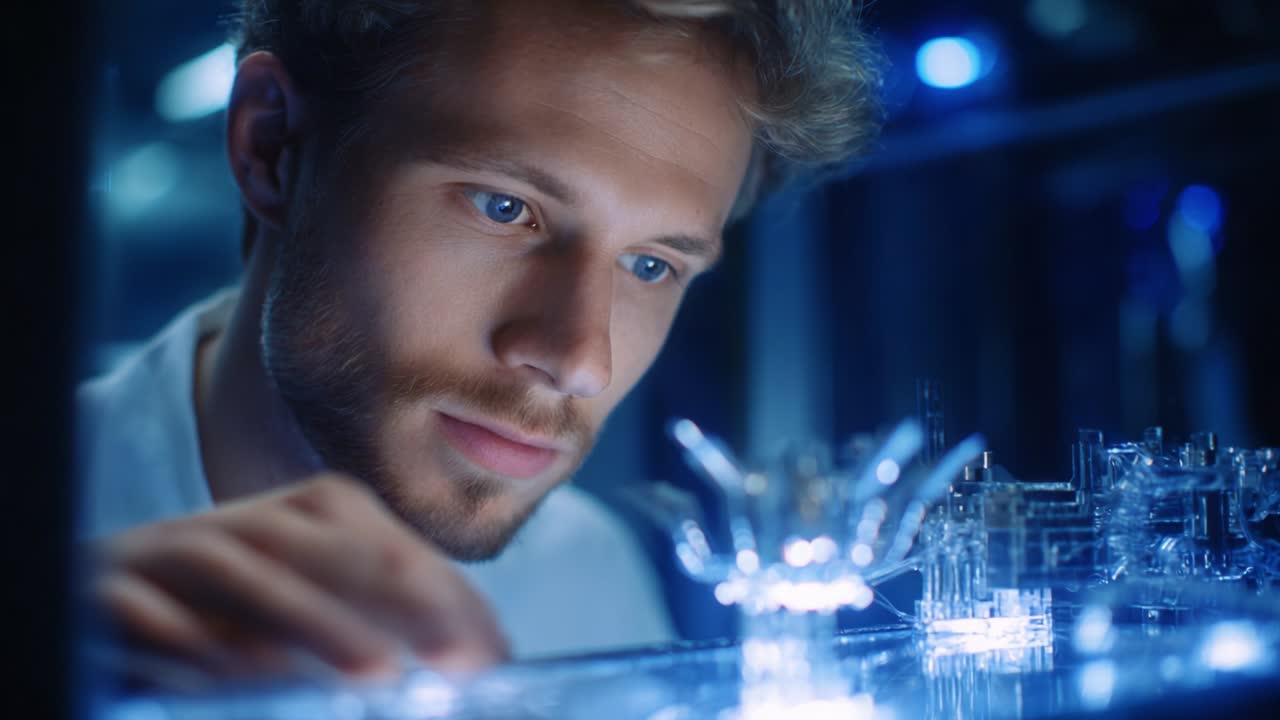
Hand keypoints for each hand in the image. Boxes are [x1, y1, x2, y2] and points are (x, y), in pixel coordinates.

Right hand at [91, 473, 509, 679]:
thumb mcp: (308, 622)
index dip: (447, 597)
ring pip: (246, 568)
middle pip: (329, 544)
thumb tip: (482, 655)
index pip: (390, 547)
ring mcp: (173, 552)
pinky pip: (147, 609)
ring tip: (375, 671)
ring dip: (311, 618)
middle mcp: (247, 525)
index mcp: (306, 520)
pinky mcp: (105, 589)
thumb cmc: (222, 621)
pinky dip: (189, 638)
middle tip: (458, 659)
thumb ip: (378, 628)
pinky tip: (232, 672)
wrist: (96, 605)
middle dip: (400, 597)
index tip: (494, 656)